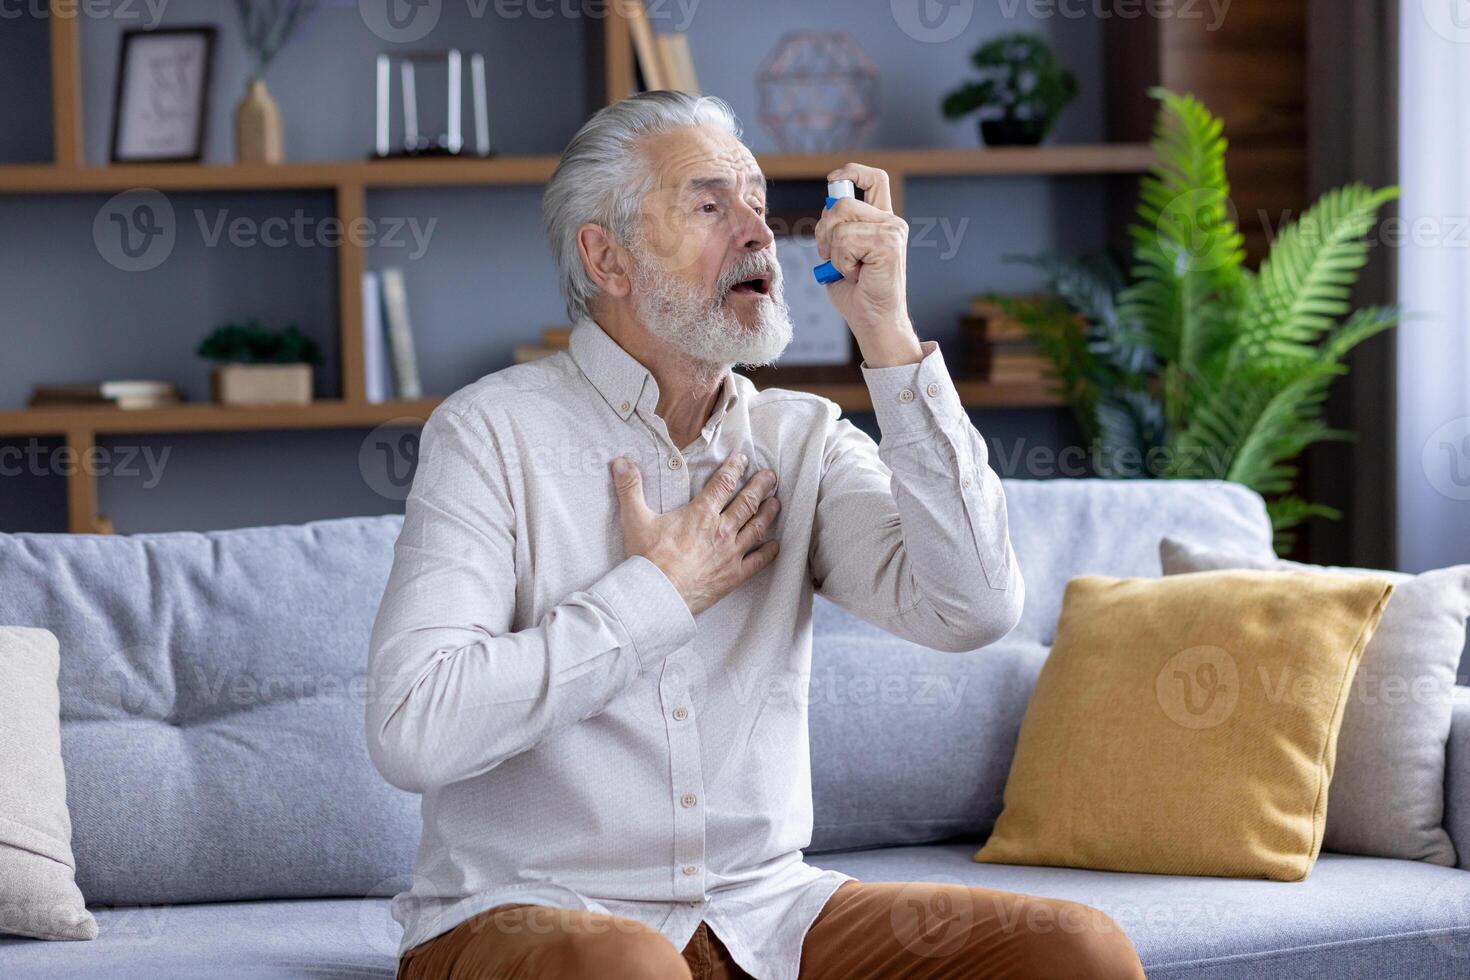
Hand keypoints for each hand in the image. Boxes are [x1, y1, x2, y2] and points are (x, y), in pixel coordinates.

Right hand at [610, 451, 780, 614]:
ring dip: (768, 513)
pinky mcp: (734, 575)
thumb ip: (630, 488)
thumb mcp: (635, 519)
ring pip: (757, 527)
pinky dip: (769, 552)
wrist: (658, 595)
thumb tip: (620, 461)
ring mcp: (731, 553)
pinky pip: (758, 561)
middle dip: (760, 486)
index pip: (723, 484)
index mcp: (701, 513)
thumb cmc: (647, 558)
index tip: (743, 460)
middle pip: (747, 502)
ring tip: (776, 502)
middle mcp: (721, 529)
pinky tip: (776, 545)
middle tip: (771, 476)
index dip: (734, 469)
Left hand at [813, 162, 923, 367]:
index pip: (874, 179)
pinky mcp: (889, 244)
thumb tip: (829, 203)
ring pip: (840, 221)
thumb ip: (836, 227)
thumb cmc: (857, 295)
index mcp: (881, 221)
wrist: (874, 323)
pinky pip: (845, 241)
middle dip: (824, 230)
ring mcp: (893, 232)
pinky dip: (841, 262)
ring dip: (833, 250)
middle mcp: (891, 222)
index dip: (852, 172)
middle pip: (842, 202)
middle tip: (832, 257)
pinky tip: (857, 275)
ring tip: (849, 270)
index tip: (833, 180)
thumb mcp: (838, 254)